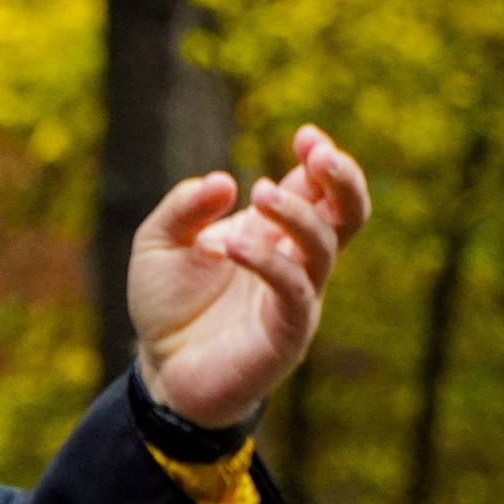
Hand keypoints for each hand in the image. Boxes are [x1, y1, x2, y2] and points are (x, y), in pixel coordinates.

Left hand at [129, 124, 370, 427]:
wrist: (159, 368)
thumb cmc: (166, 303)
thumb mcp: (158, 242)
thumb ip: (185, 207)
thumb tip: (223, 181)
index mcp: (272, 233)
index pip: (316, 191)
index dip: (322, 161)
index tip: (307, 135)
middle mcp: (294, 261)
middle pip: (346, 216)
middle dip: (343, 181)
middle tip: (320, 155)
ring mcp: (296, 297)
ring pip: (324, 248)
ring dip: (297, 215)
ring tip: (260, 194)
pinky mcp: (287, 333)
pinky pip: (295, 292)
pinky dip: (270, 262)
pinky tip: (233, 245)